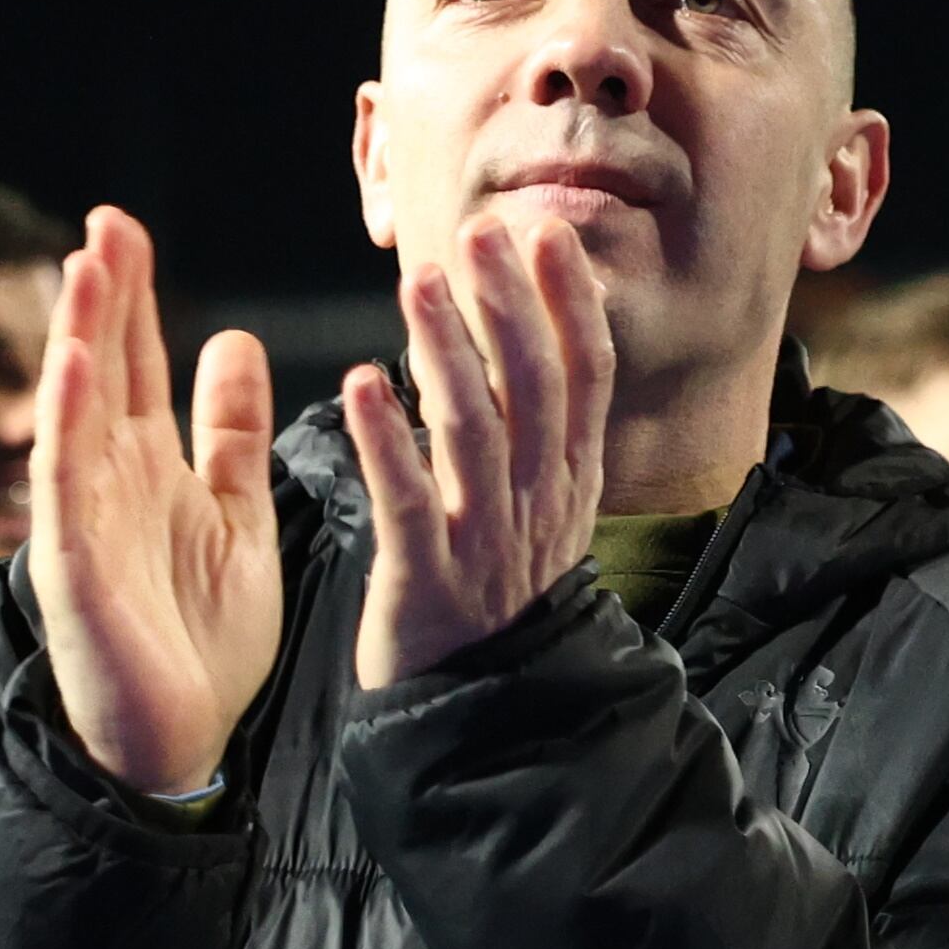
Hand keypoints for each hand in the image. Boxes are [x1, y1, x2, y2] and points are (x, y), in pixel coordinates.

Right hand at [31, 207, 280, 795]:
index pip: (134, 364)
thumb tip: (234, 340)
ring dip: (78, 339)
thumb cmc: (202, 643)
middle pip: (100, 371)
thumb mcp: (237, 519)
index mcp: (149, 470)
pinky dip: (65, 422)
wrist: (183, 748)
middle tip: (104, 221)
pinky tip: (72, 363)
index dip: (131, 298)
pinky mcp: (73, 567)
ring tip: (85, 266)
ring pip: (74, 412)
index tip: (126, 231)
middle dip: (100, 296)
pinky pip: (64, 483)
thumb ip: (230, 437)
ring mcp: (85, 522)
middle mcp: (109, 484)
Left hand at [341, 216, 611, 689]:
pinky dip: (387, 443)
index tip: (547, 233)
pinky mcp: (428, 583)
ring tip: (419, 284)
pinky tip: (362, 385)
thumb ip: (536, 429)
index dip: (571, 303)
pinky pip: (409, 504)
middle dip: (510, 306)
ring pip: (476, 435)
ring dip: (449, 353)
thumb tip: (527, 327)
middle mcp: (538, 506)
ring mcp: (486, 545)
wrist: (480, 715)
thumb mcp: (539, 510)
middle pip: (535, 391)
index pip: (586, 378)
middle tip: (480, 233)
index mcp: (568, 484)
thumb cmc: (493, 596)